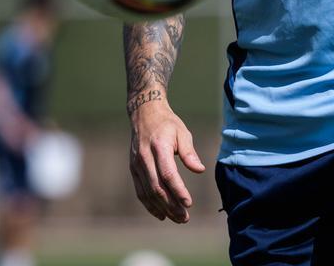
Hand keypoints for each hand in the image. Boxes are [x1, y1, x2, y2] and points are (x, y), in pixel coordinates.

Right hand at [129, 100, 204, 222]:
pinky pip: (140, 191)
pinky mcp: (133, 170)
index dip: (178, 190)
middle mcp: (144, 157)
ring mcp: (136, 165)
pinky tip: (161, 214)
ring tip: (177, 218)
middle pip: (157, 188)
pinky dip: (150, 205)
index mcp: (159, 146)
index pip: (167, 174)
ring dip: (162, 209)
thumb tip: (199, 170)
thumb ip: (189, 152)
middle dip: (171, 205)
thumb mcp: (182, 132)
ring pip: (148, 193)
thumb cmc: (168, 124)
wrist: (144, 114)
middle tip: (185, 218)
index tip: (188, 203)